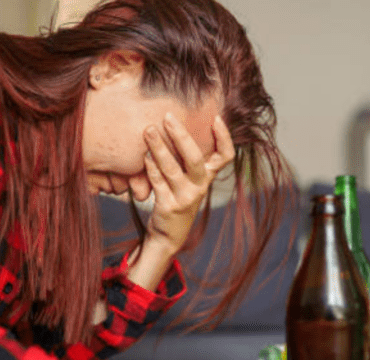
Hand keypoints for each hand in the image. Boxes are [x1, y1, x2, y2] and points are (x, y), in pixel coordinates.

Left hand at [125, 113, 233, 290]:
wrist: (170, 233)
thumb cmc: (178, 196)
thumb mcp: (190, 178)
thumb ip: (188, 157)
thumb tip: (178, 123)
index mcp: (208, 177)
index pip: (225, 156)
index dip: (224, 137)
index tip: (216, 118)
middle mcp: (200, 187)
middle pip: (195, 159)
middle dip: (181, 136)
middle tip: (168, 116)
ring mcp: (184, 198)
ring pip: (172, 170)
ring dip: (159, 148)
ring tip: (148, 130)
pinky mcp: (168, 207)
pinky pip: (158, 183)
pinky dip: (150, 168)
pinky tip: (143, 156)